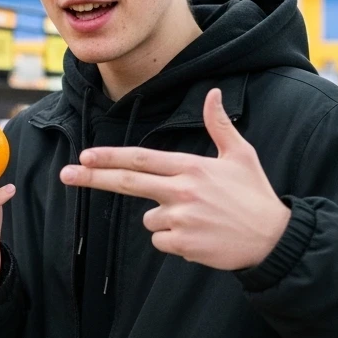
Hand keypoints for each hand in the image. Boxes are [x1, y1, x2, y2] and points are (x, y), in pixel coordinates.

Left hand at [60, 88, 289, 270]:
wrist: (272, 238)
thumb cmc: (255, 195)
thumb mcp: (241, 155)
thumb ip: (219, 125)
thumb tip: (212, 93)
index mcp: (192, 167)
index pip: (142, 159)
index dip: (110, 157)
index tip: (84, 156)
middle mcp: (181, 191)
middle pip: (127, 183)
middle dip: (92, 177)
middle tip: (66, 174)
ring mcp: (180, 219)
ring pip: (150, 218)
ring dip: (166, 220)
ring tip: (200, 220)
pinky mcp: (182, 244)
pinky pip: (161, 241)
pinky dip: (176, 241)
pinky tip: (201, 237)